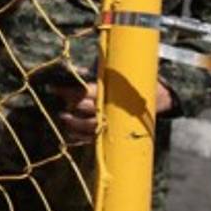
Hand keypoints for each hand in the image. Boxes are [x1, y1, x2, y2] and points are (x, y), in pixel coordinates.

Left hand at [54, 81, 176, 143]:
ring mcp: (113, 124)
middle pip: (88, 110)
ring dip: (74, 124)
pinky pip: (96, 139)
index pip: (87, 92)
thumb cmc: (131, 83)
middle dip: (72, 106)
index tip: (54, 88)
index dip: (69, 91)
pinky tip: (70, 135)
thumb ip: (97, 73)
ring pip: (90, 128)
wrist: (156, 98)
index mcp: (112, 92)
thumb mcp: (116, 74)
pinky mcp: (113, 133)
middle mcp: (112, 109)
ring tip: (63, 118)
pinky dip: (81, 138)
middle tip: (59, 101)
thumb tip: (77, 70)